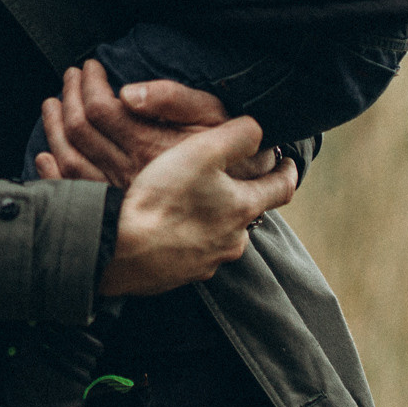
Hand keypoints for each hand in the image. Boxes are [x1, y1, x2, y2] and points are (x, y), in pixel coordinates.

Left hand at [33, 61, 281, 186]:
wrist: (247, 196)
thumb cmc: (233, 151)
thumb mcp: (213, 115)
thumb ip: (173, 99)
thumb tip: (126, 92)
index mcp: (151, 147)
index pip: (100, 108)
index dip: (88, 83)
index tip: (90, 66)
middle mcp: (132, 173)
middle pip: (80, 131)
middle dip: (68, 97)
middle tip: (70, 77)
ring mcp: (123, 196)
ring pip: (70, 161)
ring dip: (55, 129)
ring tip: (53, 105)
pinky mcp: (121, 212)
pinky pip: (75, 191)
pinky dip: (53, 171)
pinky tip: (46, 154)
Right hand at [98, 118, 294, 296]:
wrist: (121, 248)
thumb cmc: (163, 197)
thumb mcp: (203, 150)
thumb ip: (239, 135)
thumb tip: (259, 131)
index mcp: (243, 207)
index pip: (282, 188)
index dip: (287, 170)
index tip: (287, 161)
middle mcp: (233, 240)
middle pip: (248, 213)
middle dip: (241, 195)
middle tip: (227, 179)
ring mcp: (207, 262)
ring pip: (220, 235)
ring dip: (213, 219)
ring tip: (191, 202)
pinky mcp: (181, 275)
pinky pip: (192, 253)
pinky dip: (187, 238)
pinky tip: (167, 228)